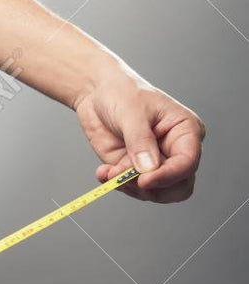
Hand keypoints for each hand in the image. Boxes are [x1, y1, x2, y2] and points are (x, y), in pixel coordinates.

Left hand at [73, 69, 204, 202]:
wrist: (96, 92)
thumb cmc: (122, 92)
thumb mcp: (131, 112)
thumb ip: (140, 140)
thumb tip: (148, 169)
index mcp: (186, 131)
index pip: (187, 163)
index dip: (169, 176)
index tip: (144, 180)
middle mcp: (175, 150)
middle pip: (178, 186)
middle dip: (152, 187)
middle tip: (125, 179)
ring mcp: (155, 162)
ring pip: (156, 192)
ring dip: (131, 187)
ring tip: (110, 172)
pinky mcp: (134, 169)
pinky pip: (132, 188)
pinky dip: (117, 184)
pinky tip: (104, 173)